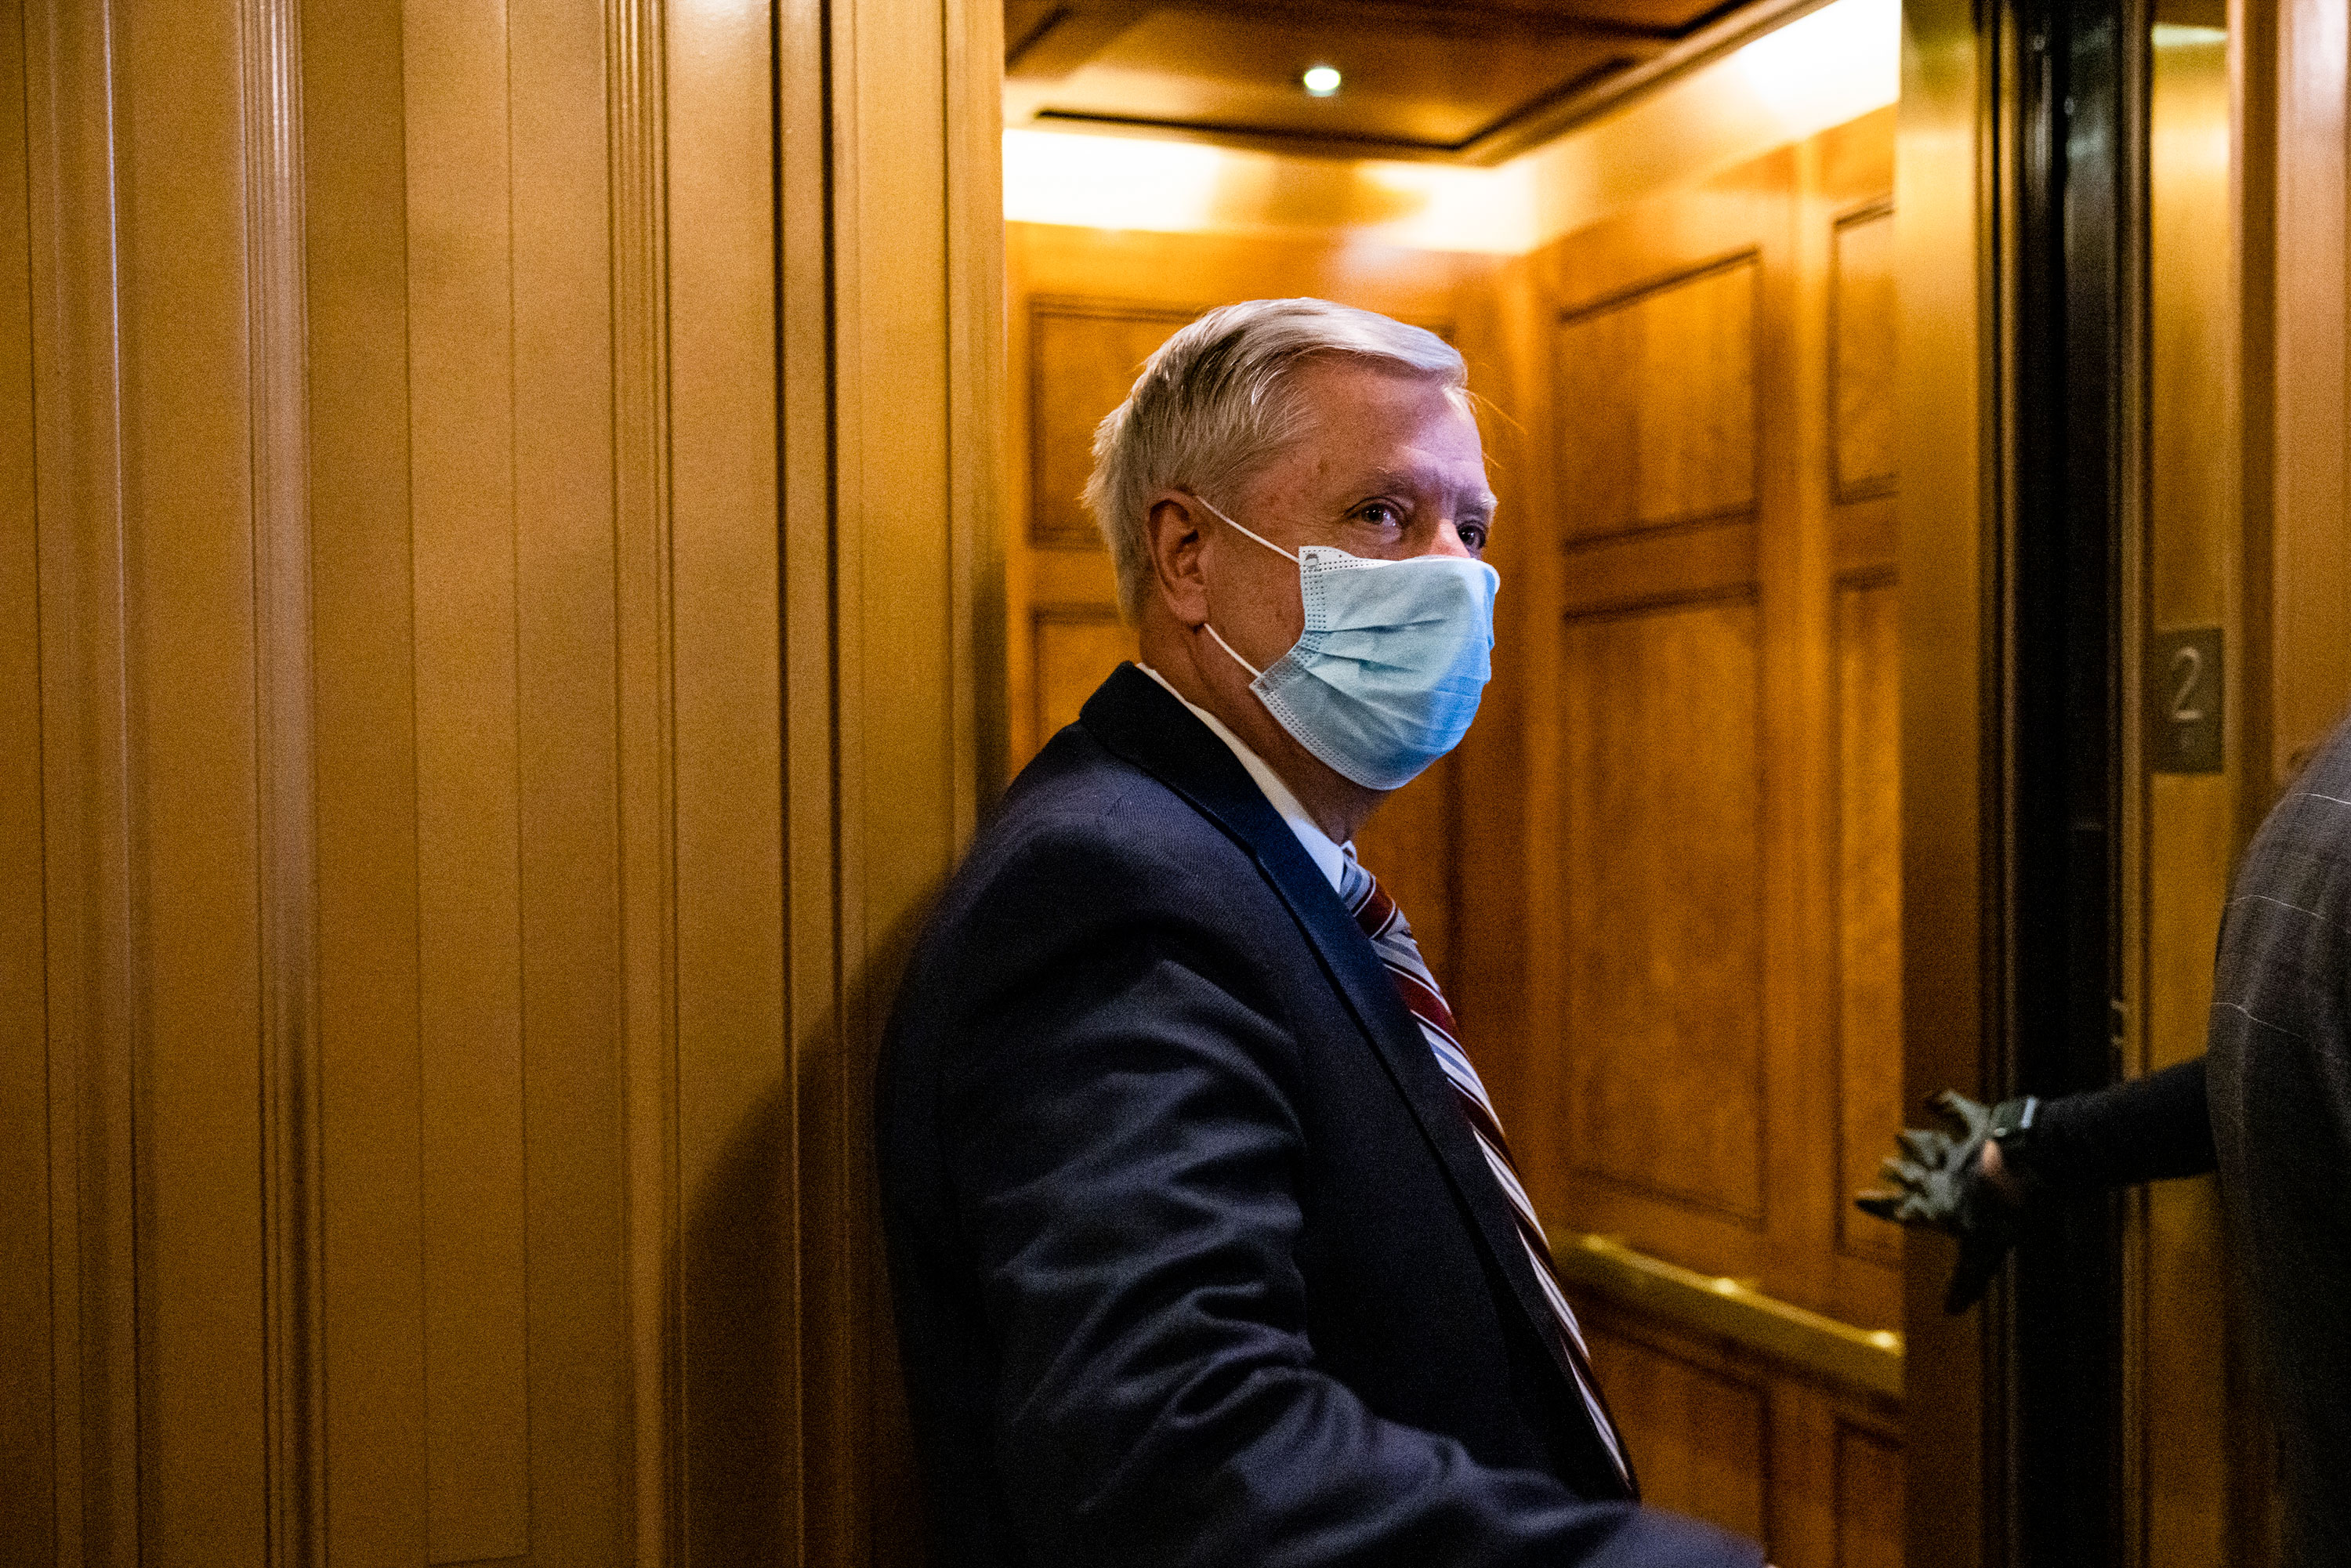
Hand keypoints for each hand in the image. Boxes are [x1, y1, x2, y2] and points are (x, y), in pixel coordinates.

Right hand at [1854, 1090, 2031, 1312]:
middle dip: (1898, 1172)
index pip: (1903, 1207)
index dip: (1882, 1205)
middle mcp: (1940, 1175)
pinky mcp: (1977, 1125)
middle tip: (1885, 1167)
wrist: (2024, 1167)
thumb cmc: (2003, 1213)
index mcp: (1938, 1204)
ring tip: (1901, 1136)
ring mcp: (1957, 1148)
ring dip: (1914, 1142)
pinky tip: (1931, 1097)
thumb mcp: (1984, 1253)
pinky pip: (1955, 1109)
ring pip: (1927, 1144)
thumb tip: (1949, 1312)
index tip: (1859, 1199)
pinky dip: (1943, 1103)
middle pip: (1911, 1174)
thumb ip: (1965, 1280)